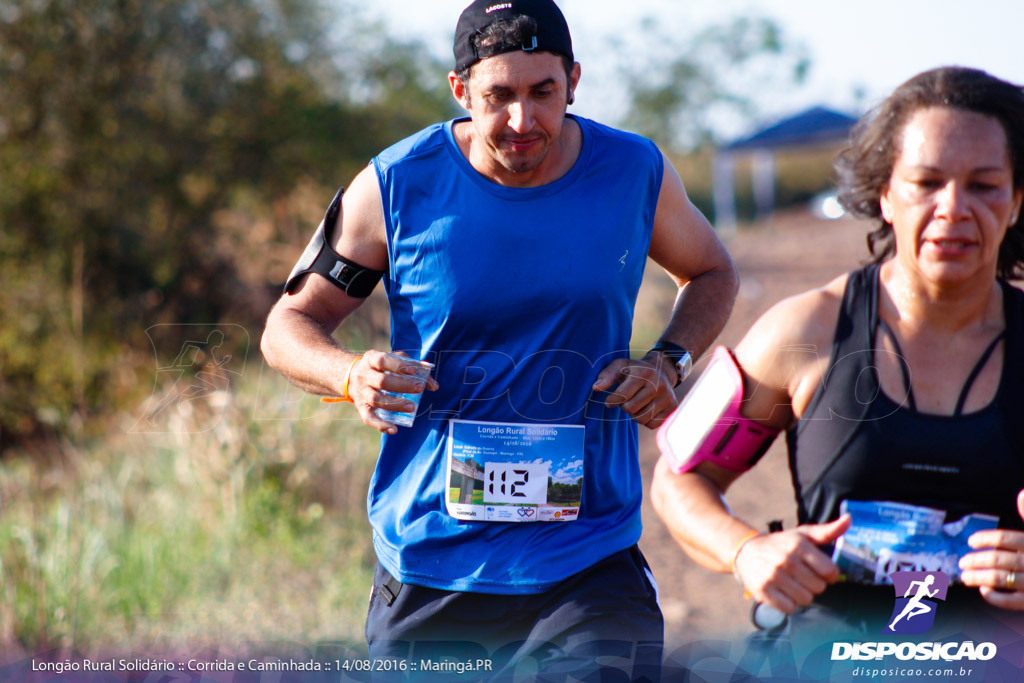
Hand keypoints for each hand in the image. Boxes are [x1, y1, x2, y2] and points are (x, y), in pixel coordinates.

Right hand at [345, 350, 438, 434]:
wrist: (350, 375)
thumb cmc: (381, 366)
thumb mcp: (394, 360)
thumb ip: (415, 367)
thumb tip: (433, 385)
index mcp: (372, 359)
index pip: (383, 360)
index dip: (398, 366)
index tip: (413, 371)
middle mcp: (364, 375)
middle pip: (381, 381)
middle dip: (402, 386)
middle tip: (419, 388)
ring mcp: (361, 392)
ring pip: (376, 400)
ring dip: (395, 404)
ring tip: (412, 407)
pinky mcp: (360, 407)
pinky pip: (368, 418)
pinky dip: (380, 425)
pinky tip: (394, 430)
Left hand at [592, 355, 677, 428]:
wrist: (662, 370)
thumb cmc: (636, 370)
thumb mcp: (620, 366)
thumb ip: (606, 375)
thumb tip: (596, 387)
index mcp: (644, 373)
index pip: (622, 396)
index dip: (612, 400)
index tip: (611, 400)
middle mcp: (658, 385)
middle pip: (631, 409)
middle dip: (625, 406)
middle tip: (629, 398)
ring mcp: (667, 397)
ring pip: (641, 418)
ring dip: (635, 414)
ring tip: (638, 403)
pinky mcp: (672, 409)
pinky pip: (652, 424)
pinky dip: (646, 420)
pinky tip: (647, 408)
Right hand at [733, 515, 850, 613]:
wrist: (745, 551)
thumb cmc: (780, 544)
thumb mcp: (803, 534)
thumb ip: (828, 531)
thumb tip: (849, 519)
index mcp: (798, 545)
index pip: (830, 571)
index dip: (828, 574)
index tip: (820, 571)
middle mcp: (786, 560)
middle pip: (819, 588)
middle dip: (814, 584)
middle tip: (802, 576)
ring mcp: (773, 575)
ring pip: (805, 599)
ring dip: (801, 594)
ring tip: (792, 583)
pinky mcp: (763, 590)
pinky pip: (789, 607)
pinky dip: (788, 603)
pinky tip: (782, 591)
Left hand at [959, 490, 1023, 609]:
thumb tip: (1021, 494)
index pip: (1005, 539)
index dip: (985, 539)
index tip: (971, 541)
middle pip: (998, 559)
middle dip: (976, 560)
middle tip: (963, 562)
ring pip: (1000, 579)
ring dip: (979, 577)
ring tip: (966, 577)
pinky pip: (1011, 602)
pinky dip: (994, 597)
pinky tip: (985, 591)